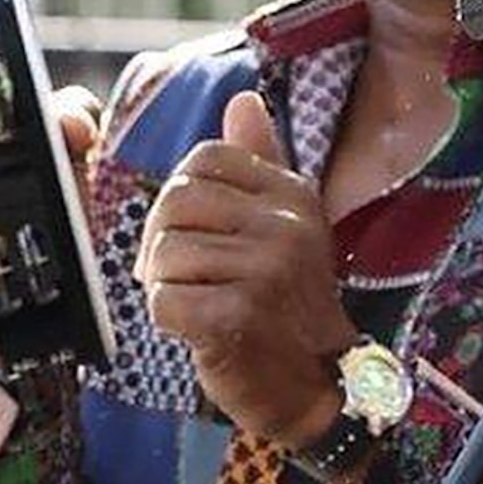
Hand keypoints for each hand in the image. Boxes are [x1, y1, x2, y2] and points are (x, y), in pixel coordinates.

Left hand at [137, 90, 347, 446]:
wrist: (319, 384)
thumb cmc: (288, 304)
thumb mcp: (285, 224)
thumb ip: (259, 162)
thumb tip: (243, 99)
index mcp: (293, 196)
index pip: (204, 161)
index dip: (184, 199)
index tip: (204, 234)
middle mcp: (285, 227)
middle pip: (175, 202)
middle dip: (166, 243)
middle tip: (191, 276)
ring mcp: (265, 272)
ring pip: (164, 254)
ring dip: (168, 286)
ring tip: (204, 304)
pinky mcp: (237, 317)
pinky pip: (163, 301)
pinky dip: (170, 321)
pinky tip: (202, 329)